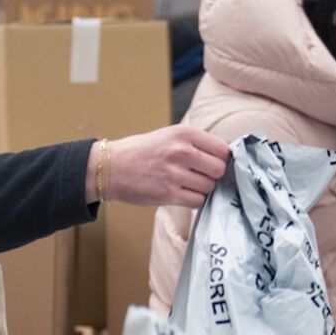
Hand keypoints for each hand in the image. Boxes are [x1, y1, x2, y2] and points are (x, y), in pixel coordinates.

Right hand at [95, 125, 228, 207]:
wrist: (110, 167)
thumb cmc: (143, 151)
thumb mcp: (169, 135)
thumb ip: (195, 143)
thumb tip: (225, 157)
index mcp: (184, 133)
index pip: (222, 149)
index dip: (221, 159)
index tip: (213, 163)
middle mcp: (181, 151)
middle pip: (219, 169)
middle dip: (213, 175)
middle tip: (201, 176)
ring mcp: (174, 173)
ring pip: (209, 187)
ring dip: (202, 189)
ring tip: (187, 184)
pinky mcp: (167, 194)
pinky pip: (197, 201)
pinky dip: (194, 200)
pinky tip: (182, 194)